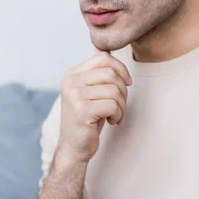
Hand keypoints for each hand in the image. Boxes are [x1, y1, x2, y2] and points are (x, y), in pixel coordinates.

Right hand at [57, 47, 131, 164]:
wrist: (74, 148)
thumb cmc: (87, 121)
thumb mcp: (90, 93)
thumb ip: (95, 73)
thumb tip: (102, 50)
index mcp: (72, 75)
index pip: (103, 58)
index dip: (121, 69)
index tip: (127, 84)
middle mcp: (71, 82)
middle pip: (111, 73)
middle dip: (123, 90)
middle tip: (120, 105)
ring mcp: (74, 96)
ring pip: (114, 90)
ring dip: (121, 105)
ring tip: (116, 115)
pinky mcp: (81, 110)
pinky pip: (112, 105)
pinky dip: (118, 114)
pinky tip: (112, 122)